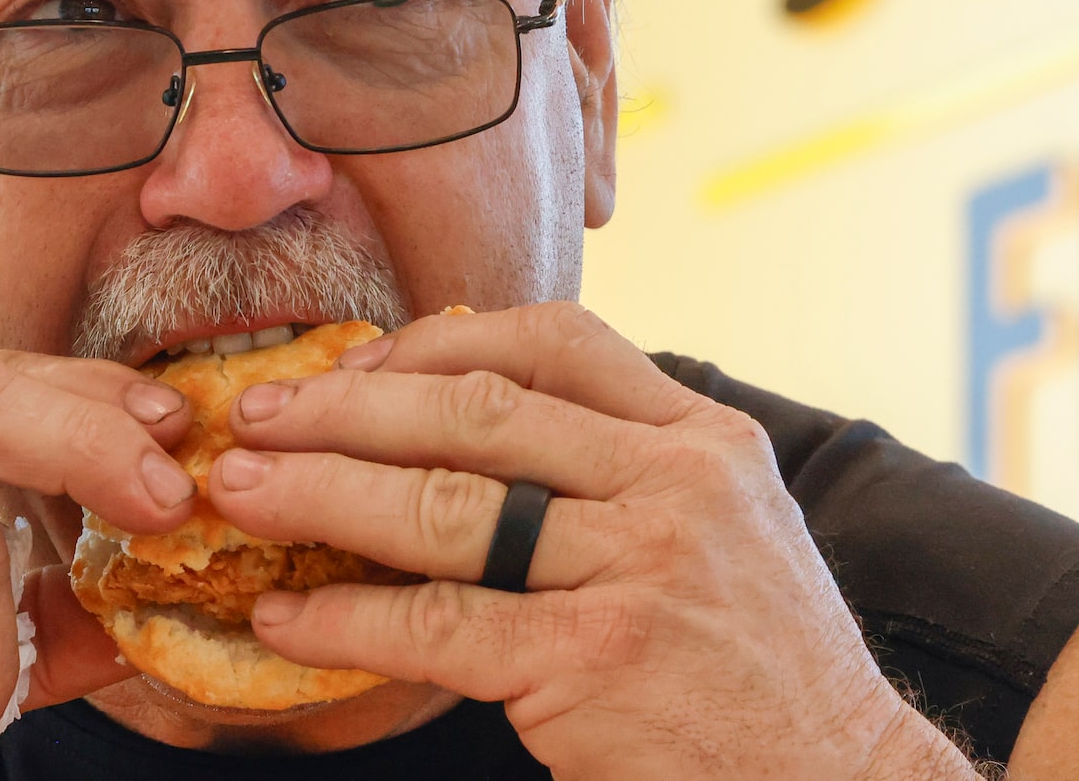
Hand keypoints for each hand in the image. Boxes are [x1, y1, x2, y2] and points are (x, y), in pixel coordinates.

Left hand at [208, 301, 976, 778]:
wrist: (838, 780)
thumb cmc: (764, 665)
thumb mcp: (729, 530)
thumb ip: (634, 471)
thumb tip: (483, 425)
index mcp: (708, 438)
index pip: (560, 341)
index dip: (441, 340)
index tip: (359, 361)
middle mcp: (679, 486)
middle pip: (481, 411)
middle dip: (349, 405)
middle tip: (257, 411)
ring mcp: (638, 573)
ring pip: (445, 506)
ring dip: (321, 492)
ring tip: (240, 490)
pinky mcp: (592, 665)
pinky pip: (437, 624)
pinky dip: (346, 615)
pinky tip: (288, 612)